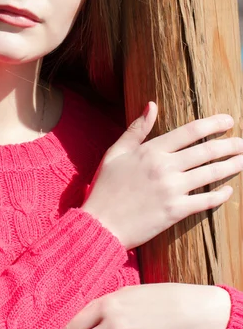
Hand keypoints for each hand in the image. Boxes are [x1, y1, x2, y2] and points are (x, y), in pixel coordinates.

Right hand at [82, 103, 242, 248]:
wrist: (100, 224)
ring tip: (242, 161)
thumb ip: (137, 129)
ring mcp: (172, 190)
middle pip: (206, 152)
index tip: (228, 121)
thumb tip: (152, 105)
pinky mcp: (175, 211)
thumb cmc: (105, 187)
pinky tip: (229, 190)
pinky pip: (205, 201)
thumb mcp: (116, 153)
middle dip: (229, 145)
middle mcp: (165, 167)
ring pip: (210, 174)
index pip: (190, 132)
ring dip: (231, 166)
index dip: (213, 124)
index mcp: (151, 151)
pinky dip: (220, 195)